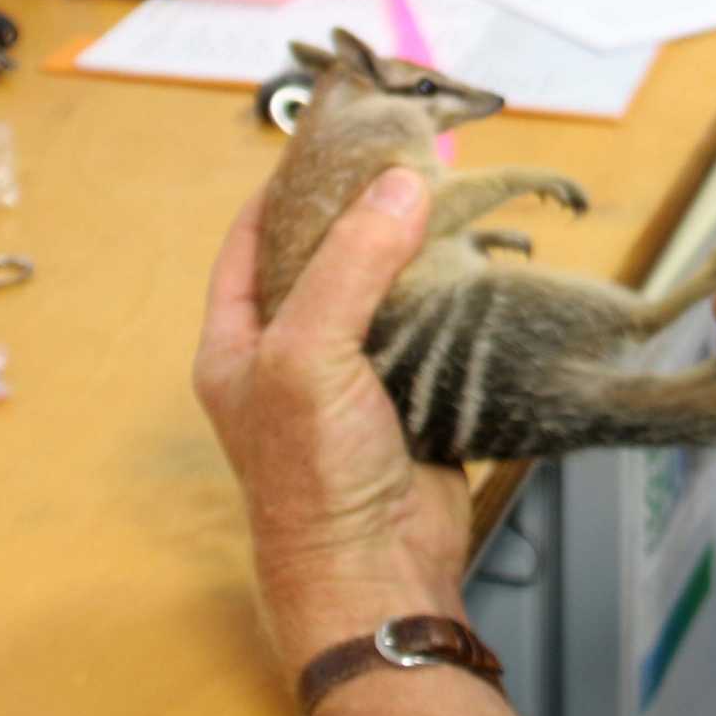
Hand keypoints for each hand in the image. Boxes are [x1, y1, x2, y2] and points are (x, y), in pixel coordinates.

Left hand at [193, 171, 470, 667]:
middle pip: (324, 261)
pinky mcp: (407, 401)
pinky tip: (477, 266)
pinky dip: (452, 299)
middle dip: (363, 213)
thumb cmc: (313, 477)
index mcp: (237, 345)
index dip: (284, 189)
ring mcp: (350, 382)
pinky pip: (428, 333)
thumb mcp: (309, 354)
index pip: (251, 242)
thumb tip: (400, 185)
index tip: (329, 143)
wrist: (376, 572)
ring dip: (415, 253)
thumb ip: (350, 264)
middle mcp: (290, 359)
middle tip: (407, 160)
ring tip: (449, 199)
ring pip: (383, 293)